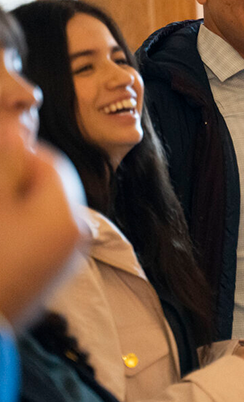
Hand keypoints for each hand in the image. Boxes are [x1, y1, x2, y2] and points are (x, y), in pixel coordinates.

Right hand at [0, 129, 85, 324]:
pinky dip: (26, 224)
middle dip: (19, 178)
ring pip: (47, 209)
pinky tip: (6, 232)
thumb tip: (14, 128)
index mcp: (65, 213)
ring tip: (3, 211)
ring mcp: (69, 255)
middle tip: (2, 184)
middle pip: (51, 185)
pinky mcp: (56, 273)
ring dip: (21, 200)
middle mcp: (77, 232)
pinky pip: (46, 234)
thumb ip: (7, 166)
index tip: (0, 154)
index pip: (49, 161)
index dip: (19, 152)